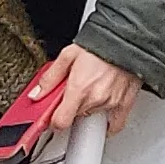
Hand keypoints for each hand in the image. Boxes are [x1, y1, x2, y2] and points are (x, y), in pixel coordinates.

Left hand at [25, 45, 143, 148]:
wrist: (127, 39)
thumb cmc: (100, 44)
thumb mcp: (68, 55)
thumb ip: (50, 78)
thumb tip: (36, 94)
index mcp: (79, 88)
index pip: (61, 122)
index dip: (53, 121)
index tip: (52, 116)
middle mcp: (95, 99)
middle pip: (75, 117)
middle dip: (71, 106)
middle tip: (74, 91)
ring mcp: (111, 103)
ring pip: (92, 115)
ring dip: (88, 106)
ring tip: (91, 88)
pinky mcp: (125, 104)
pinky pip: (115, 124)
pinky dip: (107, 121)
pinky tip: (102, 109)